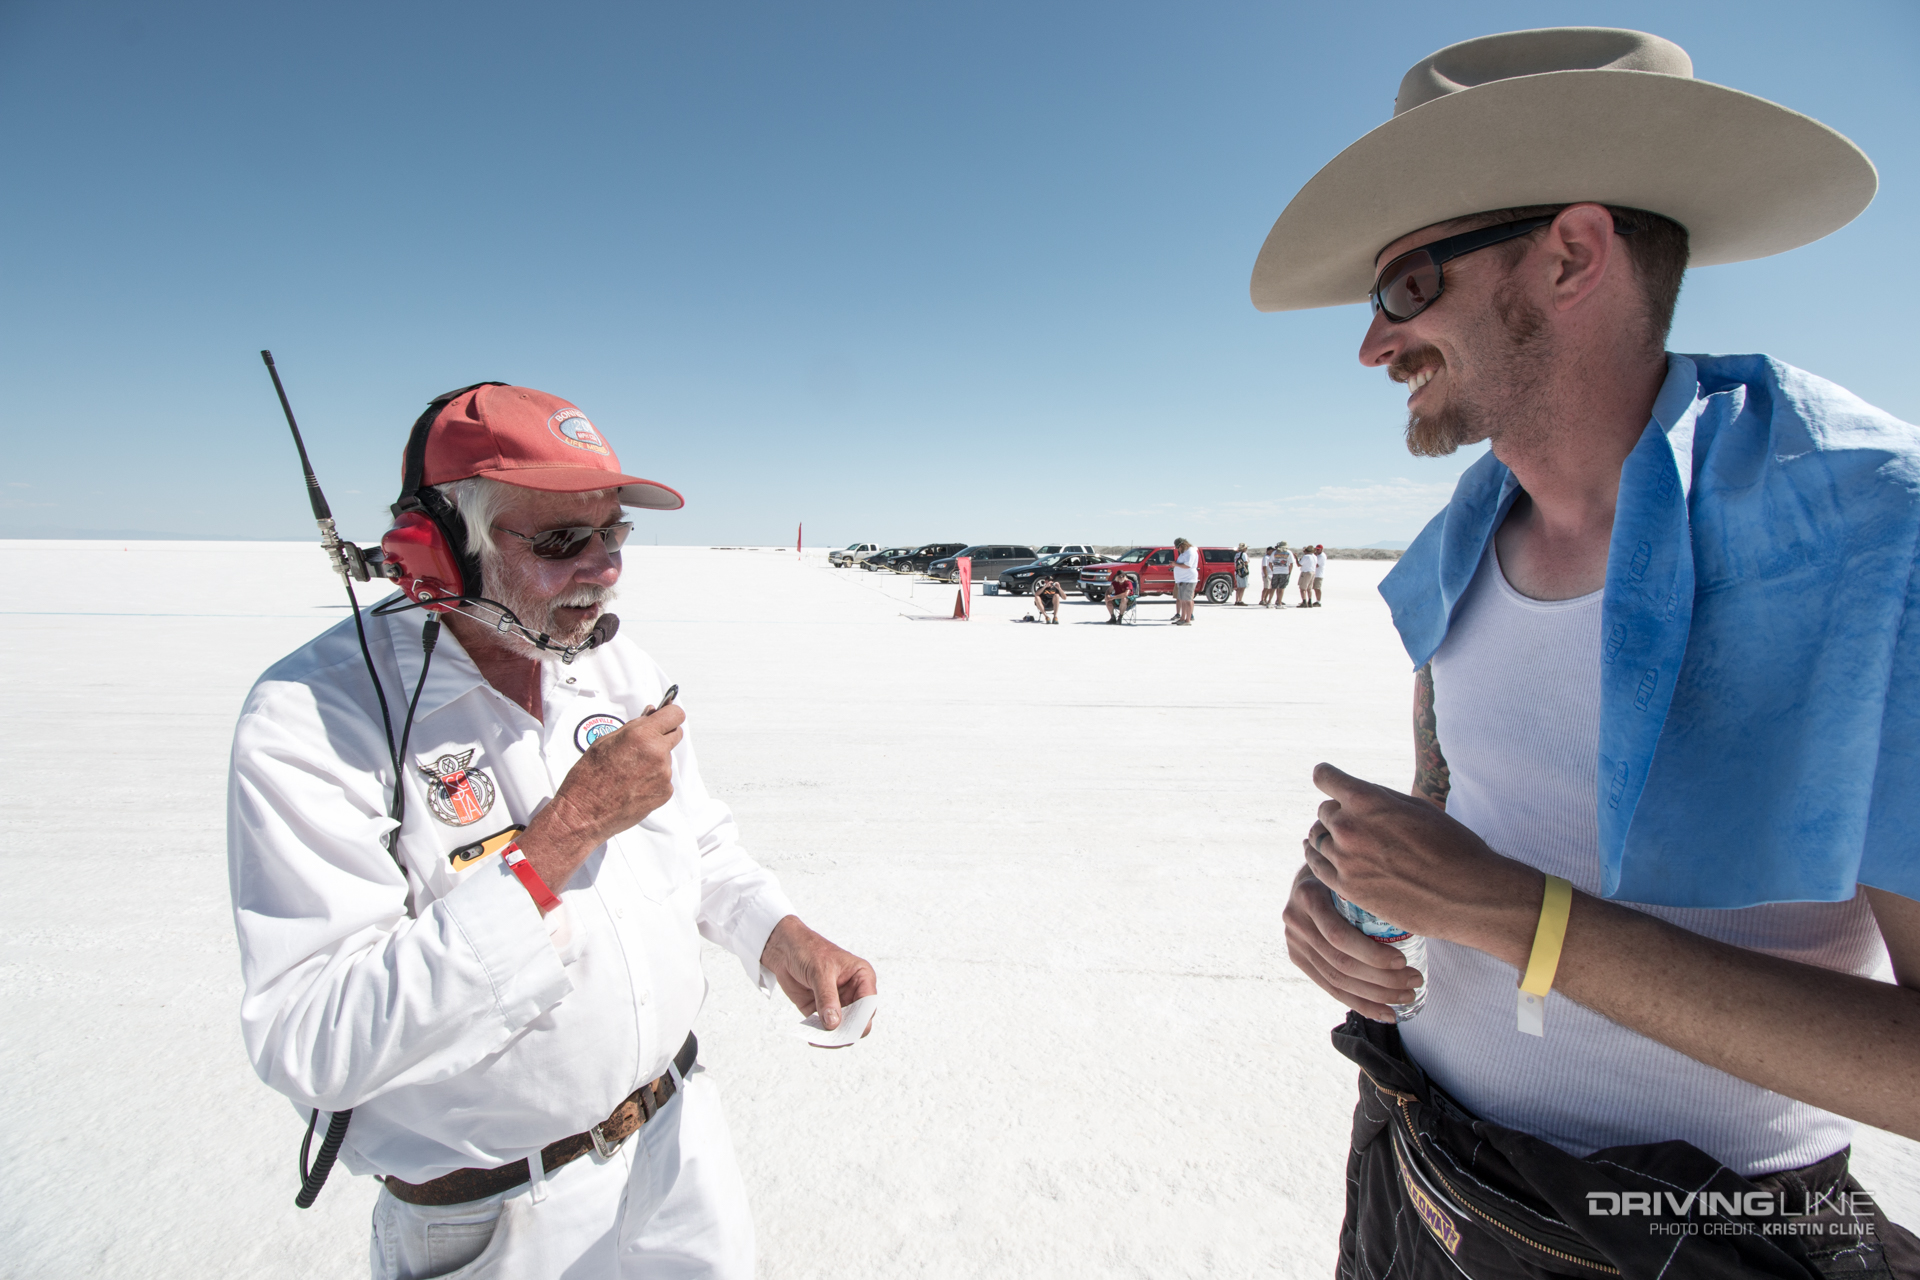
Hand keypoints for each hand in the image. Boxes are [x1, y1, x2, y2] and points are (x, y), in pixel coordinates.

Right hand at [518, 702, 685, 886]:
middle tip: (643, 744)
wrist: (584, 813)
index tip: (665, 716)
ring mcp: (663, 775)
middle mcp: (657, 754)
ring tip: (630, 771)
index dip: (669, 714)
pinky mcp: (664, 793)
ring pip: (667, 758)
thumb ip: (633, 727)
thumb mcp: (604, 742)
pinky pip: (665, 778)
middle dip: (662, 735)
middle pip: (675, 734)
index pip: (675, 714)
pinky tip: (634, 784)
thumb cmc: (588, 780)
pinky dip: (653, 779)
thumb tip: (649, 717)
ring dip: (655, 760)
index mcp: (642, 736)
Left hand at [760, 915, 877, 1034]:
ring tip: (819, 1040)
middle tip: (834, 1038)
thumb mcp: (820, 972)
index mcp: (862, 978)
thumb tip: (833, 1024)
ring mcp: (838, 1003)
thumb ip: (827, 998)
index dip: (862, 1018)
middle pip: (858, 1020)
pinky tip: (812, 1038)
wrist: (786, 949)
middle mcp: (853, 993)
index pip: (869, 1003)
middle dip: (847, 1031)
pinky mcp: (821, 1011)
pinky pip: (824, 1029)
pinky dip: (819, 1035)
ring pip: (842, 1028)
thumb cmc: (809, 951)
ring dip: (832, 1037)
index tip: (850, 1029)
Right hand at [1284, 863, 1422, 1022]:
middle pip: (1341, 963)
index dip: (1372, 954)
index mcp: (1308, 895)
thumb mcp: (1353, 869)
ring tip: (1406, 997)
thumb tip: (1421, 900)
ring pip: (1336, 981)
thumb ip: (1370, 883)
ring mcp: (1294, 942)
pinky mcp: (1298, 958)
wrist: (1311, 873)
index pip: (1339, 936)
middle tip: (1415, 981)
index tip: (1403, 960)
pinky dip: (1359, 1003)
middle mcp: (1295, 920)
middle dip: (1382, 979)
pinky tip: (1385, 1014)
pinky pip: (1330, 988)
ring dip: (1375, 995)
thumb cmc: (1345, 870)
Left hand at [1301, 762, 1538, 967]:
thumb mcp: (1417, 807)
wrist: (1467, 894)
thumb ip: (1380, 799)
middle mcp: (1349, 826)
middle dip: (1338, 813)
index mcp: (1367, 799)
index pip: (1324, 777)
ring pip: (1318, 839)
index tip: (1331, 781)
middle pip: (1325, 811)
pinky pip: (1317, 868)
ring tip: (1335, 840)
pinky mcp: (1347, 888)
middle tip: (1354, 822)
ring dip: (1329, 838)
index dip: (1329, 778)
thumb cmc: (1452, 845)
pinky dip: (1318, 860)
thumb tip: (1356, 795)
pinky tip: (1320, 856)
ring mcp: (1345, 859)